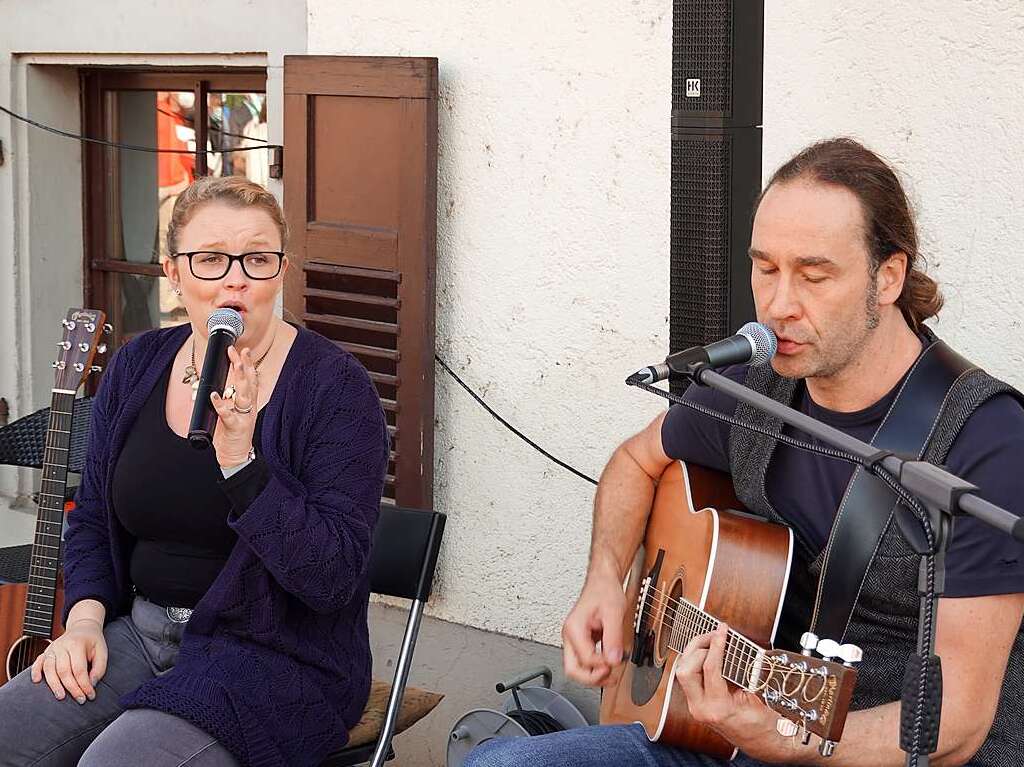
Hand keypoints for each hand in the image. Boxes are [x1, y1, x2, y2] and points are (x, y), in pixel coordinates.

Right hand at [30, 618, 106, 703]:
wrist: (82, 628)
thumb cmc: (93, 642)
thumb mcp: (102, 651)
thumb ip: (99, 668)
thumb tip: (91, 684)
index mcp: (77, 644)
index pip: (79, 669)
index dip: (84, 684)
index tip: (90, 695)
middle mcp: (62, 646)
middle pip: (63, 671)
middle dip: (72, 688)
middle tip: (80, 699)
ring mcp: (52, 649)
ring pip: (49, 669)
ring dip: (54, 685)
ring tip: (61, 697)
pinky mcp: (45, 652)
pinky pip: (37, 663)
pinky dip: (35, 672)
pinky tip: (37, 681)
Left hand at [211, 345, 258, 466]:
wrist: (236, 456)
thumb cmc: (232, 434)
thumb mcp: (232, 413)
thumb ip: (227, 400)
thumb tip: (216, 387)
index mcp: (249, 403)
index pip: (250, 380)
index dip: (247, 364)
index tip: (242, 351)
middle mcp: (249, 407)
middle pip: (249, 382)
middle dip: (244, 365)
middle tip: (239, 351)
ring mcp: (244, 416)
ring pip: (244, 394)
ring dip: (240, 378)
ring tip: (236, 364)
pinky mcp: (236, 427)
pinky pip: (227, 414)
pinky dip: (220, 405)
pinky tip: (213, 396)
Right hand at [562, 573, 626, 686]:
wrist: (602, 582)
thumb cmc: (605, 592)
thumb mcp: (614, 613)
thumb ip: (613, 637)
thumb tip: (614, 660)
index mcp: (574, 629)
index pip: (585, 659)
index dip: (603, 665)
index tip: (617, 661)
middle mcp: (570, 636)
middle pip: (572, 670)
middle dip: (592, 678)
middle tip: (610, 676)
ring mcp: (574, 640)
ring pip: (576, 669)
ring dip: (594, 676)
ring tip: (611, 675)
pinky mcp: (581, 642)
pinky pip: (584, 662)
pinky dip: (595, 668)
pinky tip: (608, 667)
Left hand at [675, 622, 781, 760]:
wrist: (762, 743)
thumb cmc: (764, 724)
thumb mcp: (758, 697)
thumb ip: (744, 674)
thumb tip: (735, 647)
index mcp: (719, 709)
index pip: (710, 669)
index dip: (717, 645)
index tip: (722, 630)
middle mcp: (702, 709)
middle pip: (685, 669)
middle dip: (698, 647)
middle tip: (715, 635)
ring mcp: (696, 707)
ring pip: (682, 671)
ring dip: (694, 653)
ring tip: (712, 642)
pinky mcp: (696, 703)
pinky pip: (688, 677)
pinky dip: (696, 661)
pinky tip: (709, 654)